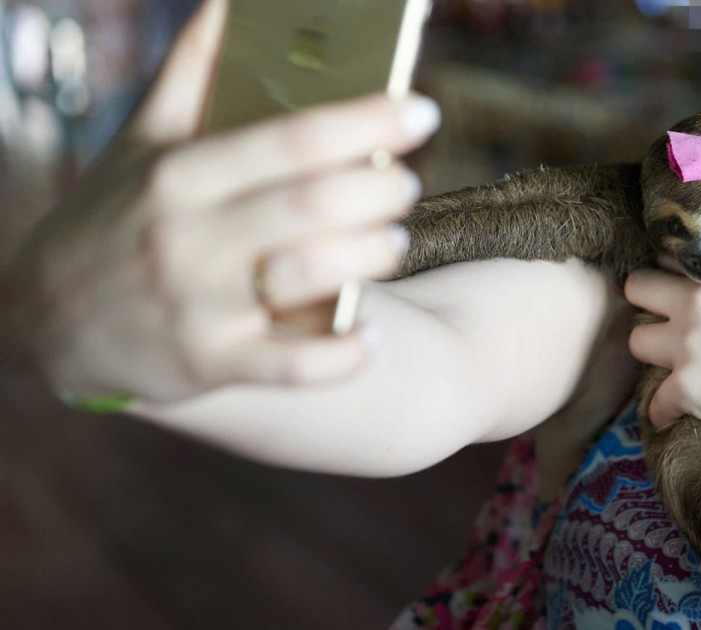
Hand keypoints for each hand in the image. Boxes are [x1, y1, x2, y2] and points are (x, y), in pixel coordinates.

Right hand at [1, 0, 438, 401]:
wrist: (44, 318)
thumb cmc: (116, 216)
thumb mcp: (143, 143)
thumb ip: (191, 74)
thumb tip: (229, 3)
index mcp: (180, 175)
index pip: (290, 139)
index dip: (366, 121)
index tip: (421, 111)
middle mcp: (187, 238)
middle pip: (311, 207)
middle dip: (378, 191)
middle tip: (407, 181)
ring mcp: (198, 307)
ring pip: (310, 279)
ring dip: (371, 257)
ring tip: (394, 240)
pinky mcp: (209, 365)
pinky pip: (291, 367)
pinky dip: (341, 354)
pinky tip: (372, 335)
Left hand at [624, 243, 700, 445]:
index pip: (669, 255)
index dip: (675, 265)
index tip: (683, 277)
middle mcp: (694, 310)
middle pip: (635, 289)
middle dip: (646, 298)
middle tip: (664, 311)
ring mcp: (686, 353)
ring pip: (636, 343)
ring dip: (651, 348)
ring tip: (671, 356)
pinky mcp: (688, 394)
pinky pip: (653, 403)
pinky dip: (662, 409)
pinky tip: (672, 411)